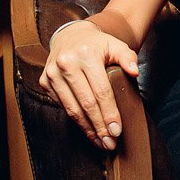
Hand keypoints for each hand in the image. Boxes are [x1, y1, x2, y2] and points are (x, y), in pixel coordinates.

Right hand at [39, 21, 139, 150]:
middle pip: (86, 103)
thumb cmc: (97, 45)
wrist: (70, 36)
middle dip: (100, 127)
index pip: (101, 91)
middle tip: (110, 143)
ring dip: (87, 129)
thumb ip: (128, 58)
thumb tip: (134, 72)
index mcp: (86, 54)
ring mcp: (52, 73)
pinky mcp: (44, 81)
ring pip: (72, 109)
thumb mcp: (116, 45)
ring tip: (101, 142)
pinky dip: (76, 121)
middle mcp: (66, 63)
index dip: (109, 113)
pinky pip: (63, 106)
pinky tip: (88, 130)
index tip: (117, 131)